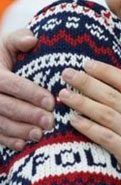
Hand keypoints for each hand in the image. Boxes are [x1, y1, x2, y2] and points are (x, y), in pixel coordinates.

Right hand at [0, 29, 54, 149]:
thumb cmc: (2, 55)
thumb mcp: (6, 43)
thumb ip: (18, 39)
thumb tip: (32, 39)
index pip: (12, 84)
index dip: (31, 94)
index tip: (51, 101)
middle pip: (5, 106)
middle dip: (29, 115)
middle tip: (50, 122)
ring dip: (19, 131)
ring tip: (40, 135)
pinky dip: (7, 140)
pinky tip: (23, 145)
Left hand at [59, 59, 120, 184]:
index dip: (107, 72)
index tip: (87, 64)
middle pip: (113, 96)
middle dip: (88, 83)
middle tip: (67, 73)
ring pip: (106, 115)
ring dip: (82, 103)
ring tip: (64, 95)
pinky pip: (104, 137)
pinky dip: (88, 127)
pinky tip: (73, 119)